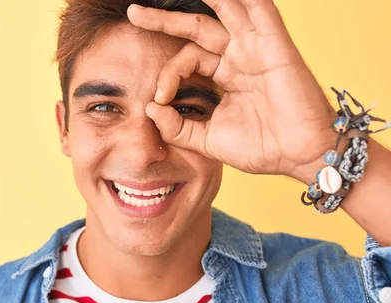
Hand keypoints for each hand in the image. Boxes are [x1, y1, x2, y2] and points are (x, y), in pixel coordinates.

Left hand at [127, 0, 338, 178]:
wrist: (300, 157)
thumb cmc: (263, 148)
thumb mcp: (208, 140)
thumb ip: (178, 127)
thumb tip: (150, 107)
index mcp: (225, 75)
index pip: (187, 59)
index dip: (168, 74)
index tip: (158, 98)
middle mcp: (239, 56)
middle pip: (198, 26)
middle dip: (165, 19)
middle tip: (133, 13)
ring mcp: (256, 48)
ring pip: (227, 9)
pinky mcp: (275, 46)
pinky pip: (260, 11)